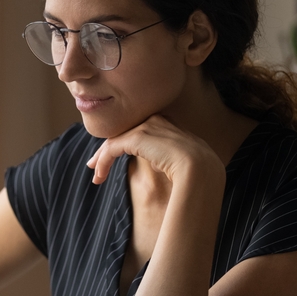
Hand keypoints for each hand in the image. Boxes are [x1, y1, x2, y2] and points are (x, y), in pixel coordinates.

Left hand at [86, 115, 222, 184]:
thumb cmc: (198, 171)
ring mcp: (146, 126)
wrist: (201, 168)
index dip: (123, 144)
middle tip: (95, 164)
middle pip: (124, 133)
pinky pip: (112, 148)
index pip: (138, 131)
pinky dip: (103, 162)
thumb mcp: (181, 161)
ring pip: (115, 140)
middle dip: (108, 149)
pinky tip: (99, 176)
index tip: (114, 159)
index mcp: (167, 123)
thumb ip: (167, 158)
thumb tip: (157, 165)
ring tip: (96, 175)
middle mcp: (155, 119)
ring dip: (102, 159)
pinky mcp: (137, 137)